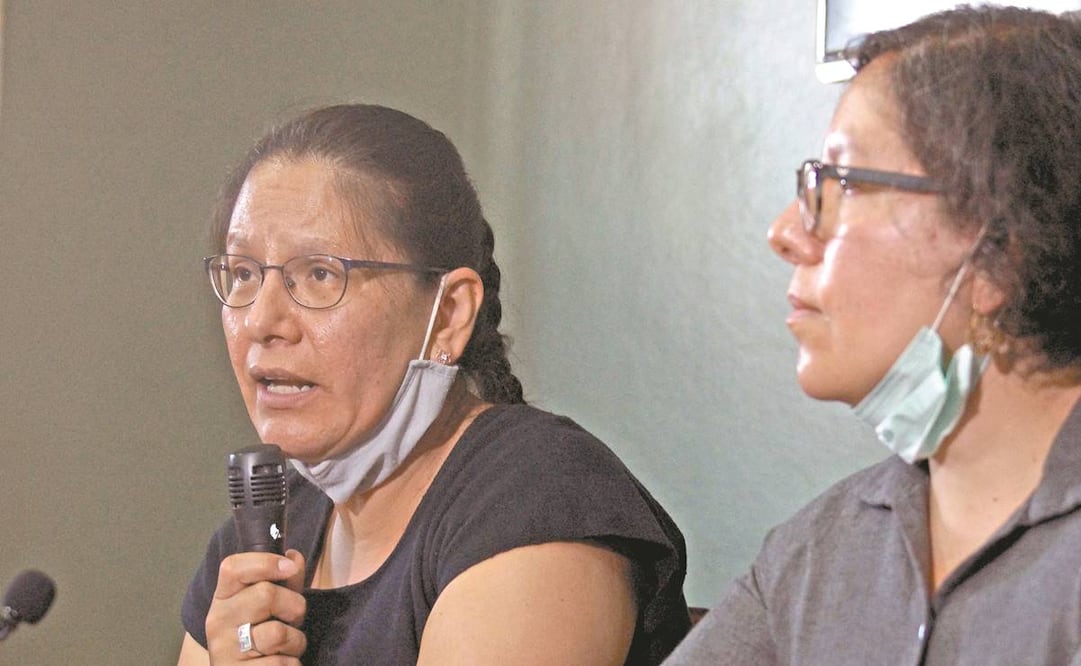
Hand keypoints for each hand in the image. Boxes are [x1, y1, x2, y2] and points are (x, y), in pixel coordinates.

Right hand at [204, 548, 307, 663]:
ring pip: (278, 633)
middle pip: (266, 595)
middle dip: (295, 607)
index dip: (266, 562)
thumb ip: (284, 581)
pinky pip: (283, 664)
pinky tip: (278, 665)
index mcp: (223, 598)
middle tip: (292, 620)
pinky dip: (292, 664)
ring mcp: (225, 651)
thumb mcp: (269, 606)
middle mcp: (218, 621)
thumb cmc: (259, 637)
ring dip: (296, 641)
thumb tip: (294, 556)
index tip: (289, 567)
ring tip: (286, 647)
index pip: (233, 567)